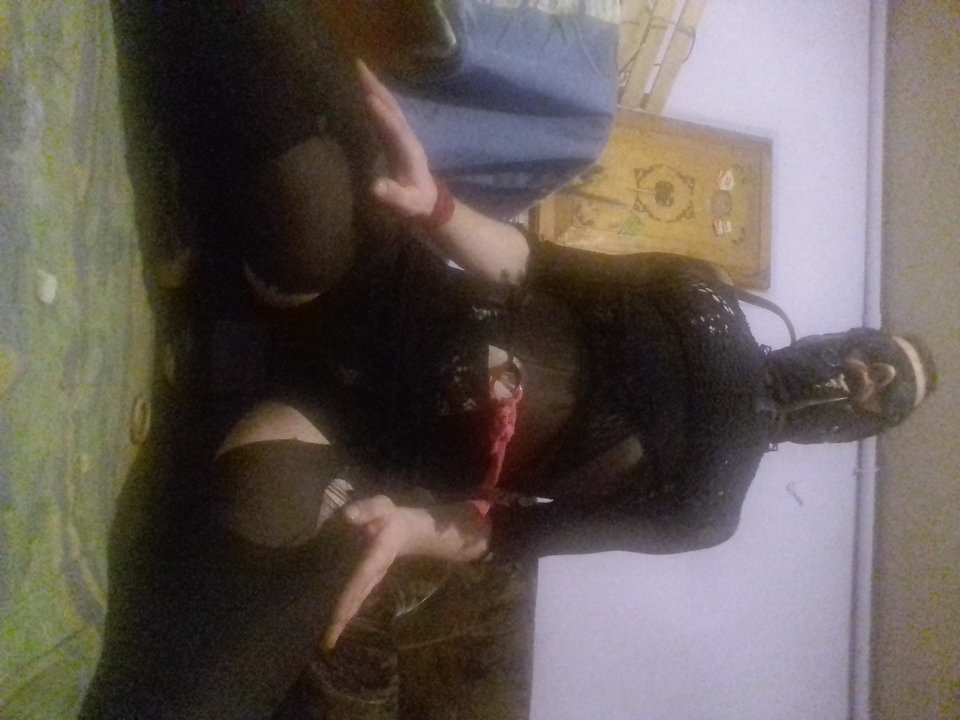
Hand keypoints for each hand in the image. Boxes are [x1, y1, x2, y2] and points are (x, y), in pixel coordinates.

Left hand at [324, 495, 414, 650]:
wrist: (404, 529)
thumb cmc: (388, 517)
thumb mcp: (380, 506)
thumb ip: (365, 510)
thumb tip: (348, 516)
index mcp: (374, 556)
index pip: (358, 579)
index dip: (348, 597)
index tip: (338, 618)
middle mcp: (370, 573)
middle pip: (355, 599)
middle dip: (342, 620)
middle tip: (327, 642)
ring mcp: (367, 580)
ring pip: (353, 603)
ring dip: (341, 621)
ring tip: (327, 641)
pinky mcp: (362, 581)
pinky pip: (351, 599)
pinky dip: (342, 613)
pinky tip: (331, 627)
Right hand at [357, 59, 437, 218]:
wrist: (428, 203)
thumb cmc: (416, 204)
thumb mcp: (406, 204)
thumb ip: (394, 195)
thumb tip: (376, 188)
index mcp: (408, 151)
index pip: (394, 129)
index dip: (382, 115)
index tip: (369, 98)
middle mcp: (406, 137)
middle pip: (392, 107)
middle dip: (376, 87)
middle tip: (359, 65)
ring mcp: (401, 135)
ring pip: (389, 105)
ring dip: (375, 87)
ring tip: (360, 69)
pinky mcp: (395, 137)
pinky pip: (385, 112)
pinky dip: (375, 97)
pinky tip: (365, 89)